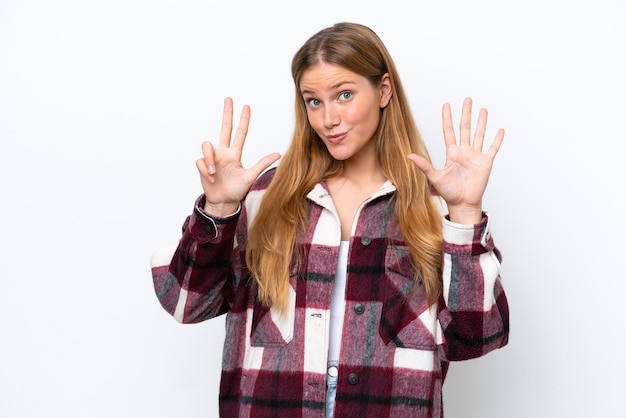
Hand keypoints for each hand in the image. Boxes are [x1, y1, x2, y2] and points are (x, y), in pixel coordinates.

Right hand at [196, 97, 280, 216]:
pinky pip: (200, 162)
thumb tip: (278, 154)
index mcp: (234, 154)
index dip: (243, 121)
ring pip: (206, 146)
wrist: (223, 202)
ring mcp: (212, 158)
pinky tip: (211, 179)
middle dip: (227, 114)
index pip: (240, 134)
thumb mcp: (250, 177)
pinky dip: (205, 170)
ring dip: (209, 159)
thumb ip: (262, 164)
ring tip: (213, 173)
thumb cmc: (236, 190)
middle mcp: (223, 153)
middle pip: (224, 128)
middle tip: (229, 99)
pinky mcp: (202, 166)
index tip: (246, 107)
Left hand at [408, 97, 503, 223]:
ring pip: (479, 135)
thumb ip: (424, 165)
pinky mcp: (485, 164)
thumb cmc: (449, 193)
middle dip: (466, 114)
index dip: (448, 118)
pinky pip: (492, 149)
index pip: (449, 131)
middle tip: (467, 99)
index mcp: (452, 154)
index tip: (446, 105)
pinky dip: (496, 140)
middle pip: (465, 128)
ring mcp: (475, 157)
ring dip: (481, 123)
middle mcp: (464, 152)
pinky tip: (500, 130)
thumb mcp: (434, 177)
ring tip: (483, 110)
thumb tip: (409, 156)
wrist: (463, 204)